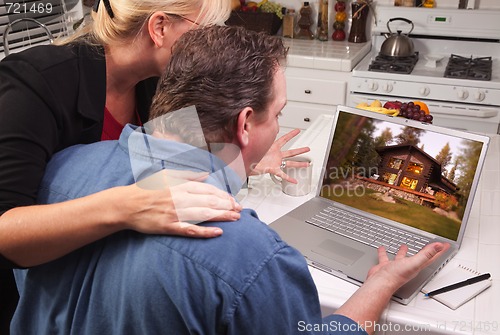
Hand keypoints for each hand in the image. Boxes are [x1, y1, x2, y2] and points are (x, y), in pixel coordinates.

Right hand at [120, 170, 241, 237]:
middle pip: (209, 201)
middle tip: (240, 210)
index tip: (234, 200)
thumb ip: (187, 175)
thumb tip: (205, 174)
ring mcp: (175, 212)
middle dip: (227, 205)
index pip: (208, 190)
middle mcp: (180, 197)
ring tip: (235, 218)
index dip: (224, 195)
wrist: (127, 204)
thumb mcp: (167, 175)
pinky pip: (190, 229)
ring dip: (222, 216)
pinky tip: (218, 233)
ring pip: (204, 214)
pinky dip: (205, 231)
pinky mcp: (169, 226)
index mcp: (180, 185)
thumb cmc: (146, 189)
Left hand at [251, 129, 309, 182]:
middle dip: (300, 151)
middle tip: (307, 149)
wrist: (244, 164)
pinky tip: (294, 181)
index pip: (284, 139)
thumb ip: (257, 136)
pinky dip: (289, 178)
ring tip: (307, 164)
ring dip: (299, 164)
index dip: (291, 134)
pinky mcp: (273, 169)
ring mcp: (275, 162)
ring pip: (290, 163)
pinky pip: (283, 174)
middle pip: (291, 152)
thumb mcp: (255, 144)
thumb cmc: (249, 154)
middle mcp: (276, 155)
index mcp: (272, 147)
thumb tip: (253, 126)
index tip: (297, 131)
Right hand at [366, 242, 449, 289]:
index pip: (431, 257)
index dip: (439, 251)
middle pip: (419, 257)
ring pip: (402, 257)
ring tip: (404, 245)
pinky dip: (384, 253)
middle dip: (424, 251)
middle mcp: (408, 266)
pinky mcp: (386, 266)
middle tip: (427, 246)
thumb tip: (438, 246)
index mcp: (416, 266)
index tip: (445, 245)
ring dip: (403, 251)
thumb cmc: (396, 276)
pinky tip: (382, 249)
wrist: (381, 282)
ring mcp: (397, 266)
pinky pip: (386, 257)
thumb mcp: (414, 263)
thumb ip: (426, 254)